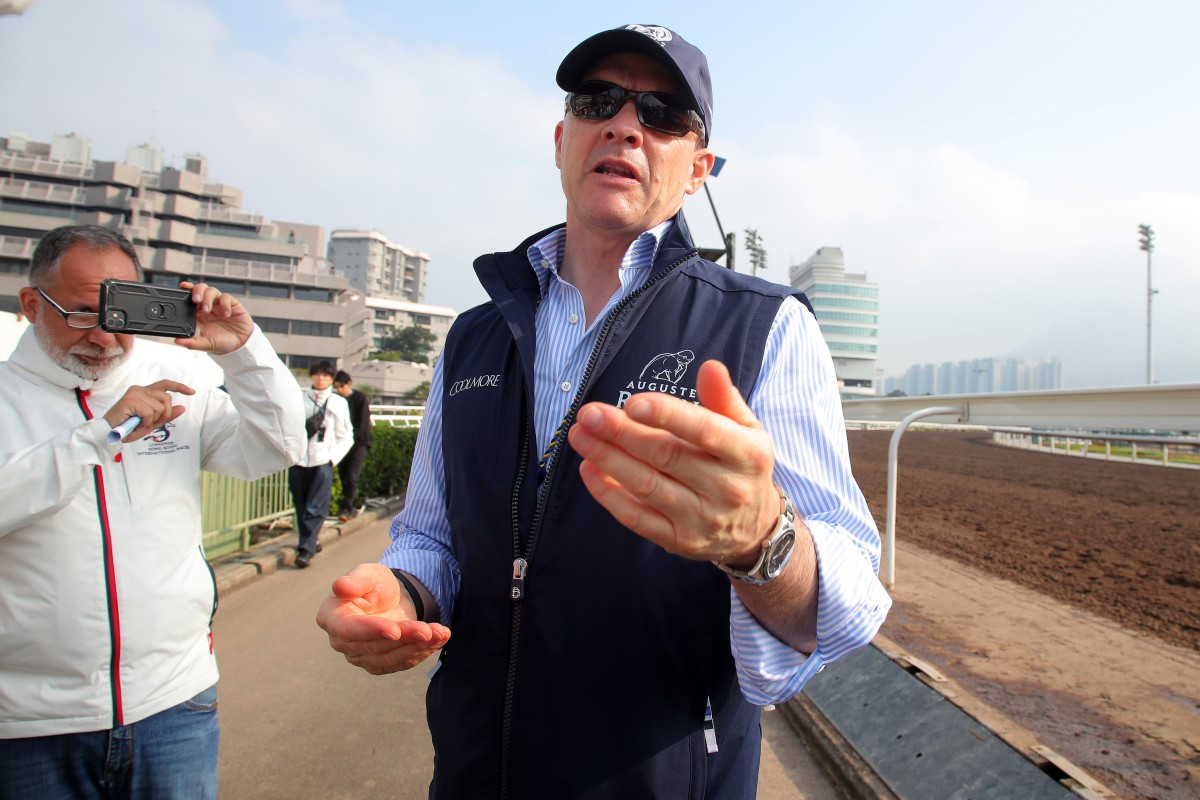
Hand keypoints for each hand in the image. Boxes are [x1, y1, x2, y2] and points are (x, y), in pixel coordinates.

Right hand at [103, 380, 194, 441]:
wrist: (108, 433)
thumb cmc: (128, 428)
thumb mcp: (151, 422)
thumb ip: (166, 415)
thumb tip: (182, 407)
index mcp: (144, 392)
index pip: (165, 384)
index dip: (179, 387)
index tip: (192, 392)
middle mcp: (140, 389)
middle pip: (167, 398)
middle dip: (165, 414)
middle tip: (151, 423)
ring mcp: (135, 393)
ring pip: (160, 407)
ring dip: (153, 420)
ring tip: (140, 424)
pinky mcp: (131, 400)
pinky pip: (150, 413)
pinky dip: (146, 423)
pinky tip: (135, 424)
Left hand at [174, 281, 254, 354]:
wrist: (241, 345)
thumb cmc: (222, 343)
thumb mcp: (205, 344)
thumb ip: (191, 343)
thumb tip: (177, 341)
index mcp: (198, 314)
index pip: (190, 297)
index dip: (186, 289)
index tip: (182, 286)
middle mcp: (208, 306)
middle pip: (200, 289)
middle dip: (197, 291)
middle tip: (196, 300)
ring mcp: (219, 304)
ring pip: (212, 290)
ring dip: (208, 298)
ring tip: (208, 310)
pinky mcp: (232, 304)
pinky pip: (226, 297)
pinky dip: (225, 304)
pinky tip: (226, 315)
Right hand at [316, 563, 450, 674]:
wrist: (390, 598)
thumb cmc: (374, 583)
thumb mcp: (369, 573)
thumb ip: (356, 580)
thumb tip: (340, 586)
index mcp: (331, 617)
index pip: (349, 630)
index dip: (372, 631)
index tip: (396, 630)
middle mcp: (340, 641)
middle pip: (373, 646)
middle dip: (404, 638)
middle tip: (429, 629)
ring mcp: (358, 656)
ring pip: (389, 658)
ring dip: (417, 647)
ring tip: (440, 633)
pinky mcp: (378, 664)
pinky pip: (400, 663)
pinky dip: (422, 653)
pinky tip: (439, 639)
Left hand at [566, 359, 778, 567]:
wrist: (754, 530)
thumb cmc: (741, 467)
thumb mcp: (746, 430)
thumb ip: (724, 398)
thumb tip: (709, 367)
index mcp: (747, 454)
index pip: (705, 431)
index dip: (668, 415)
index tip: (633, 403)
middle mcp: (727, 489)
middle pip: (666, 456)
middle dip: (623, 433)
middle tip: (589, 414)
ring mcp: (700, 519)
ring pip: (646, 485)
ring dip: (607, 459)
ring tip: (580, 435)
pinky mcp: (677, 540)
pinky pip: (636, 518)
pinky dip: (608, 494)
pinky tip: (588, 469)